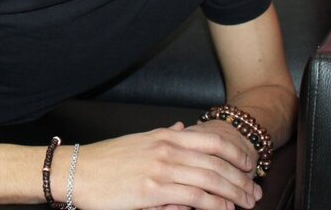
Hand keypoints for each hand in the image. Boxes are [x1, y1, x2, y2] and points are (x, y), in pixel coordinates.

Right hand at [71, 122, 261, 209]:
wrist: (76, 171)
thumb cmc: (105, 159)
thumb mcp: (138, 140)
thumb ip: (163, 135)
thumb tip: (181, 128)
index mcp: (164, 137)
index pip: (212, 140)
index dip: (236, 153)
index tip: (249, 165)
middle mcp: (166, 150)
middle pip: (217, 162)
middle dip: (242, 179)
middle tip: (255, 192)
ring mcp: (161, 170)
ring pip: (211, 181)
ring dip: (234, 194)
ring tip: (246, 203)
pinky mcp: (153, 191)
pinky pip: (195, 198)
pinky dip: (214, 205)